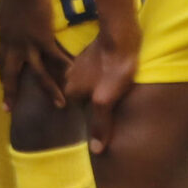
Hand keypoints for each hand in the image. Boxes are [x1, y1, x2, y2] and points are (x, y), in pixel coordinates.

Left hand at [0, 0, 72, 110]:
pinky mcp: (43, 38)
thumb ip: (3, 18)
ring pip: (38, 73)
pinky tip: (75, 77)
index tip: (3, 90)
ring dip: (49, 90)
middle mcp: (14, 45)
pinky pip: (56, 57)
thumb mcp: (1, 8)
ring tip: (60, 105)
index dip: (3, 77)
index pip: (2, 62)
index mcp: (4, 38)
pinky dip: (66, 67)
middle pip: (11, 73)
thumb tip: (2, 19)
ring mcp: (28, 43)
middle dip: (10, 92)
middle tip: (9, 110)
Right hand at [63, 24, 140, 153]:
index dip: (90, 119)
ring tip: (113, 93)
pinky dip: (100, 78)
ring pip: (86, 85)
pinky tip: (112, 78)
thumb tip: (96, 151)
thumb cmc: (114, 69)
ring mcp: (77, 65)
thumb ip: (101, 124)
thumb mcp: (107, 101)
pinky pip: (92, 73)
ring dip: (96, 90)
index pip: (77, 112)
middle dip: (91, 104)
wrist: (119, 36)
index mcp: (70, 90)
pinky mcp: (89, 56)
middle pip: (80, 98)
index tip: (104, 121)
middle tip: (111, 107)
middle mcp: (68, 78)